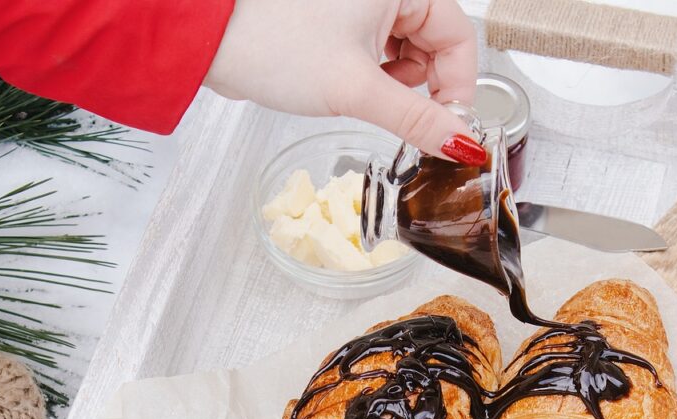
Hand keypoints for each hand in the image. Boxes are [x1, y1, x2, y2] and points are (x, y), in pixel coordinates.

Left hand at [205, 0, 483, 162]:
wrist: (214, 39)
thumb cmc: (276, 45)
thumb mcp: (357, 90)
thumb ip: (416, 120)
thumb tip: (462, 145)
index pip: (459, 36)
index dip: (457, 87)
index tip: (446, 129)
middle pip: (435, 43)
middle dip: (421, 87)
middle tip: (397, 117)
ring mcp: (363, 2)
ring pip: (406, 50)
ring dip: (395, 85)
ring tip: (360, 96)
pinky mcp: (341, 19)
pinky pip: (378, 51)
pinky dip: (373, 77)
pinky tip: (349, 88)